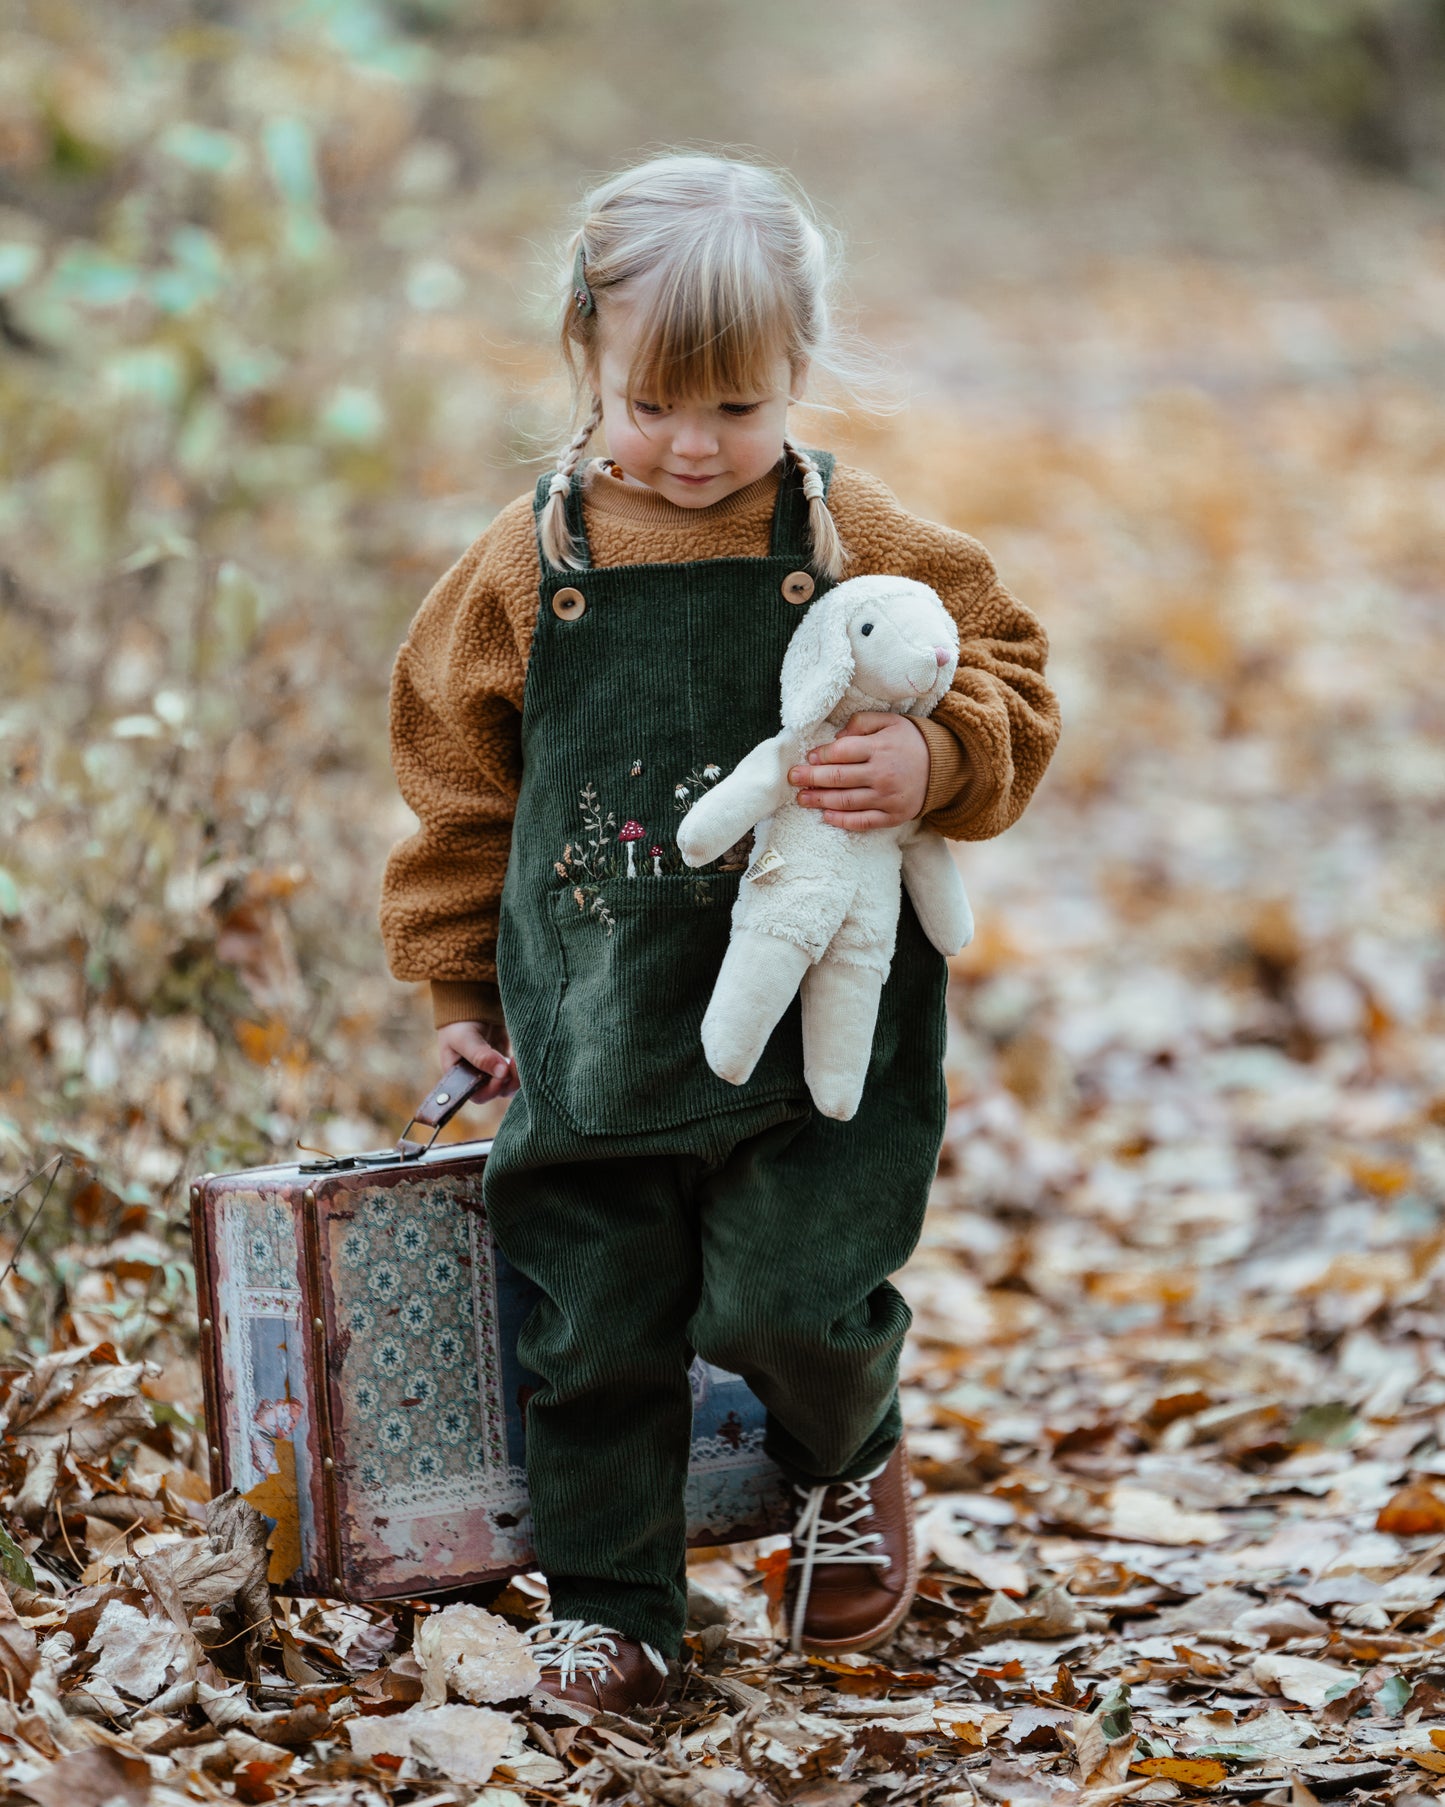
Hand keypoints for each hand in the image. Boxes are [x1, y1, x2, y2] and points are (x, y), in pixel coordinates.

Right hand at [436, 1020, 517, 1104]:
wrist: (471, 1003)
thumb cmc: (460, 1022)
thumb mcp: (465, 1038)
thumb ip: (480, 1056)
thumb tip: (502, 1072)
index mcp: (461, 1077)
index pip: (479, 1095)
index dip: (492, 1090)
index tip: (502, 1074)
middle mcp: (478, 1078)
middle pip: (498, 1092)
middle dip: (509, 1081)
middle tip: (514, 1064)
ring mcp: (493, 1071)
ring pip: (510, 1084)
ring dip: (518, 1076)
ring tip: (520, 1059)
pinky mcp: (505, 1062)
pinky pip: (517, 1073)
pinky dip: (523, 1068)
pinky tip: (525, 1056)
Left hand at [787, 713, 933, 829]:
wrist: (945, 766)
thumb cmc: (911, 741)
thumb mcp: (890, 721)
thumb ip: (861, 723)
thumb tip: (836, 737)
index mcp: (880, 748)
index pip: (841, 752)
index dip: (820, 756)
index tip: (808, 758)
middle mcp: (882, 774)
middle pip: (838, 778)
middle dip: (811, 779)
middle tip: (792, 779)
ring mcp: (887, 797)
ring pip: (846, 801)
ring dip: (819, 800)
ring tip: (802, 798)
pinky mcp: (893, 816)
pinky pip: (863, 821)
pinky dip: (842, 821)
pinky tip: (826, 816)